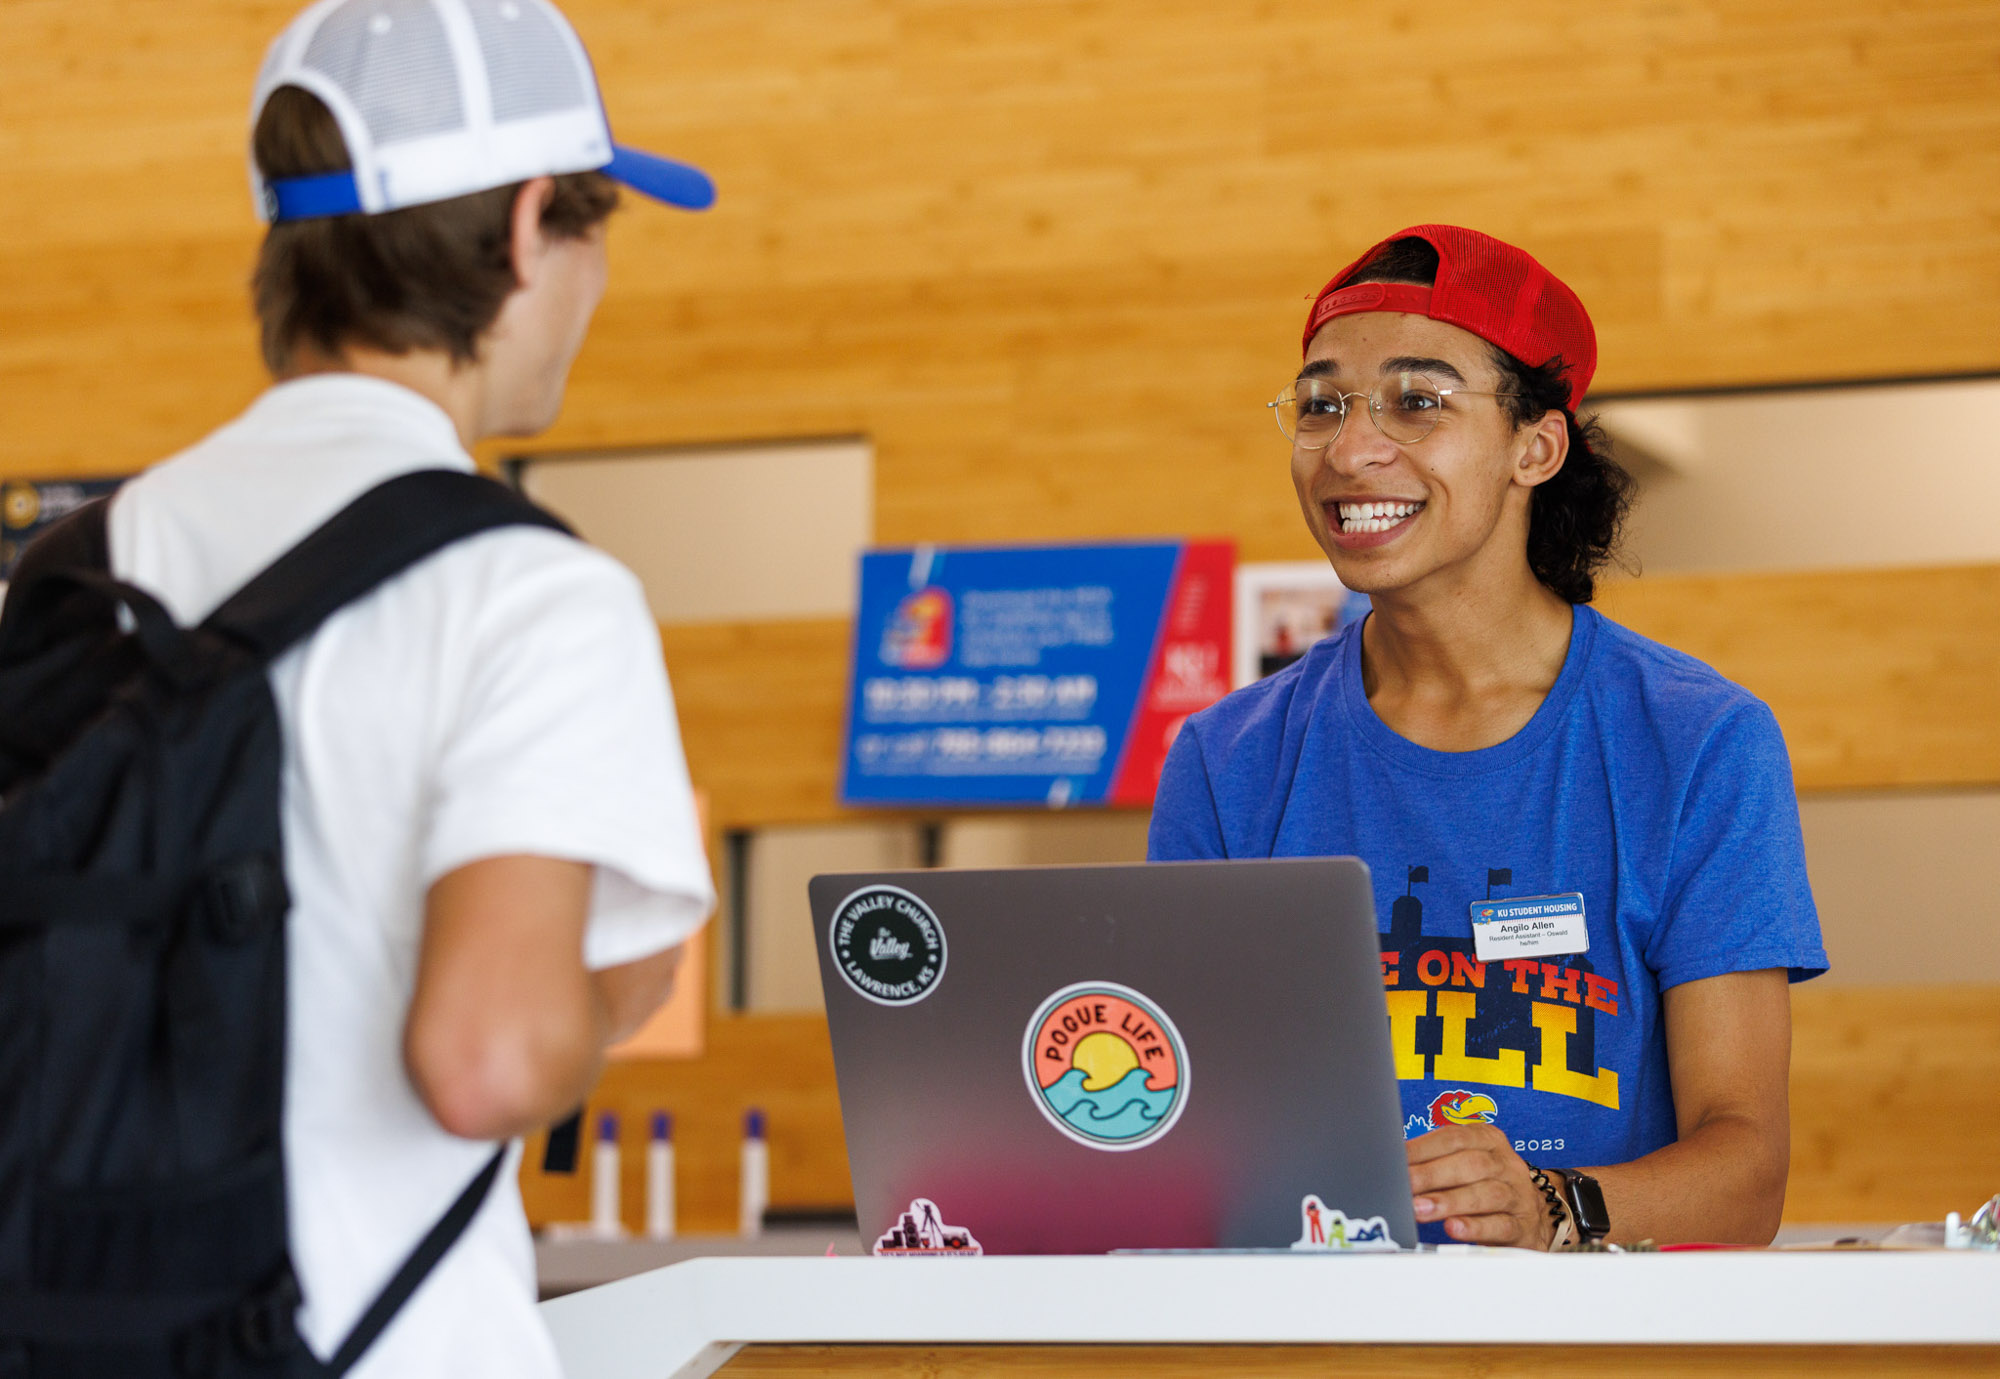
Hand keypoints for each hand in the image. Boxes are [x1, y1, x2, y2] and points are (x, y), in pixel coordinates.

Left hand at [1405, 1123, 1558, 1248]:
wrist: (1532, 1216)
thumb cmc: (1485, 1184)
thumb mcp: (1465, 1164)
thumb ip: (1435, 1161)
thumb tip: (1394, 1166)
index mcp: (1488, 1140)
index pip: (1454, 1137)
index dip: (1423, 1148)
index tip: (1396, 1160)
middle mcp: (1506, 1163)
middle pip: (1470, 1164)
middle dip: (1432, 1175)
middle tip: (1405, 1186)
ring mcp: (1518, 1194)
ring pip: (1486, 1194)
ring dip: (1449, 1201)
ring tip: (1421, 1209)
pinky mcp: (1522, 1226)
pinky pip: (1500, 1225)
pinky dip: (1475, 1227)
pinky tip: (1454, 1228)